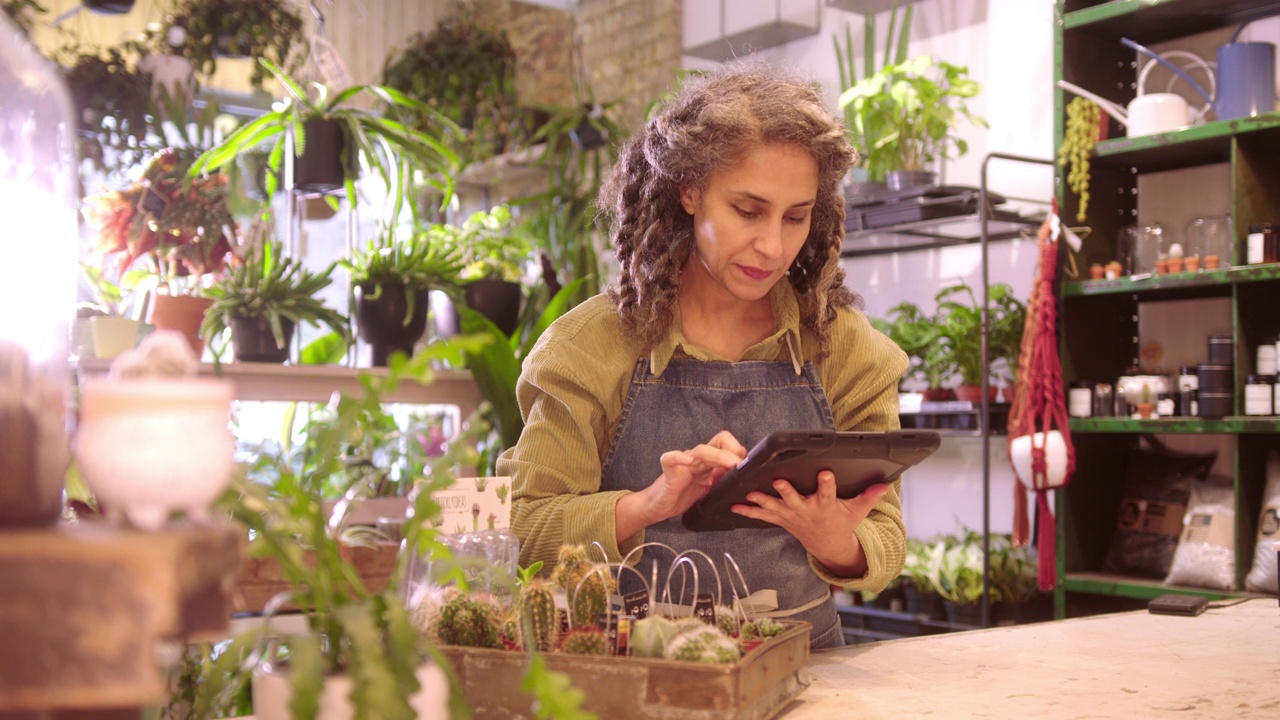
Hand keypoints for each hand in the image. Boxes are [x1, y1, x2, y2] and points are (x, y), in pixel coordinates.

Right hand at [616, 431, 747, 539]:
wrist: (658, 506)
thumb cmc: (683, 496)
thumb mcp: (709, 492)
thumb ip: (723, 484)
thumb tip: (746, 482)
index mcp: (710, 462)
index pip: (728, 446)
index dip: (740, 453)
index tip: (749, 468)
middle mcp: (698, 458)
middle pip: (719, 441)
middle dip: (734, 451)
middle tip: (742, 467)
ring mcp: (684, 463)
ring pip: (701, 450)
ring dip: (717, 456)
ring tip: (729, 464)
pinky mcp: (669, 471)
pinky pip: (671, 458)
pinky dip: (678, 457)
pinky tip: (686, 460)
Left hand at [731, 471, 889, 576]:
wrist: (827, 546)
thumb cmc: (842, 523)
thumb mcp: (857, 511)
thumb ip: (868, 496)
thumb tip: (885, 483)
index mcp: (826, 506)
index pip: (828, 493)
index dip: (827, 484)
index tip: (826, 473)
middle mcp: (807, 511)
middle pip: (796, 500)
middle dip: (787, 491)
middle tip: (779, 481)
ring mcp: (792, 517)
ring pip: (776, 507)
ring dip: (762, 501)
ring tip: (749, 493)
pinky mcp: (781, 520)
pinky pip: (763, 515)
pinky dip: (748, 511)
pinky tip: (734, 505)